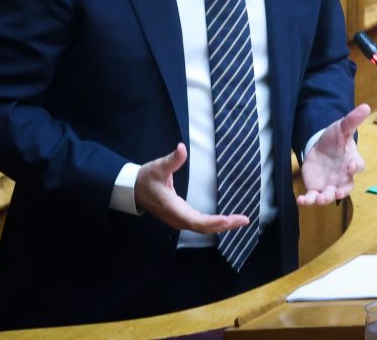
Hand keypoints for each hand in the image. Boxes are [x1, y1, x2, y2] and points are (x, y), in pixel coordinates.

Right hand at [134, 143, 248, 233]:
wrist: (132, 190)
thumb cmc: (146, 178)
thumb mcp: (158, 167)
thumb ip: (172, 159)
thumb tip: (182, 148)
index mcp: (173, 208)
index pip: (196, 221)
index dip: (213, 222)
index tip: (229, 220)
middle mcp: (178, 218)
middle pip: (204, 227)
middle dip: (224, 225)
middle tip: (243, 220)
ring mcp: (179, 219)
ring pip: (203, 228)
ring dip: (221, 225)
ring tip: (239, 221)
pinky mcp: (181, 217)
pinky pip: (200, 224)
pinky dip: (214, 224)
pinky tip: (225, 221)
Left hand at [297, 103, 369, 205]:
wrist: (319, 147)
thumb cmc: (335, 139)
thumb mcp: (342, 127)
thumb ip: (352, 120)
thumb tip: (365, 106)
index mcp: (352, 162)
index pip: (359, 167)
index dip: (356, 168)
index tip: (351, 167)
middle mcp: (343, 177)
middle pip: (346, 188)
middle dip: (341, 192)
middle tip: (337, 193)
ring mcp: (330, 184)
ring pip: (329, 196)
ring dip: (323, 199)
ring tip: (317, 199)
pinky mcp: (316, 188)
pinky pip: (313, 197)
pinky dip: (308, 201)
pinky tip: (301, 200)